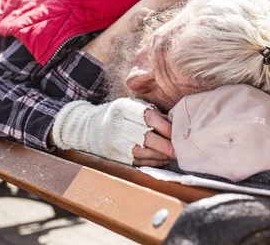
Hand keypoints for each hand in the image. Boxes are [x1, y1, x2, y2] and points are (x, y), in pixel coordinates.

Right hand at [52, 98, 174, 165]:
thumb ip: (151, 112)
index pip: (149, 118)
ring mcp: (116, 142)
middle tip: (179, 149)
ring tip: (172, 155)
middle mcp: (118, 125)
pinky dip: (153, 163)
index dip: (166, 126)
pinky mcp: (116, 156)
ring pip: (145, 153)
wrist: (89, 128)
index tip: (178, 132)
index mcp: (124, 108)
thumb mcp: (130, 106)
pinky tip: (162, 160)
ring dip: (162, 156)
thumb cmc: (117, 115)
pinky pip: (139, 162)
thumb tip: (175, 123)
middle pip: (147, 138)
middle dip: (167, 145)